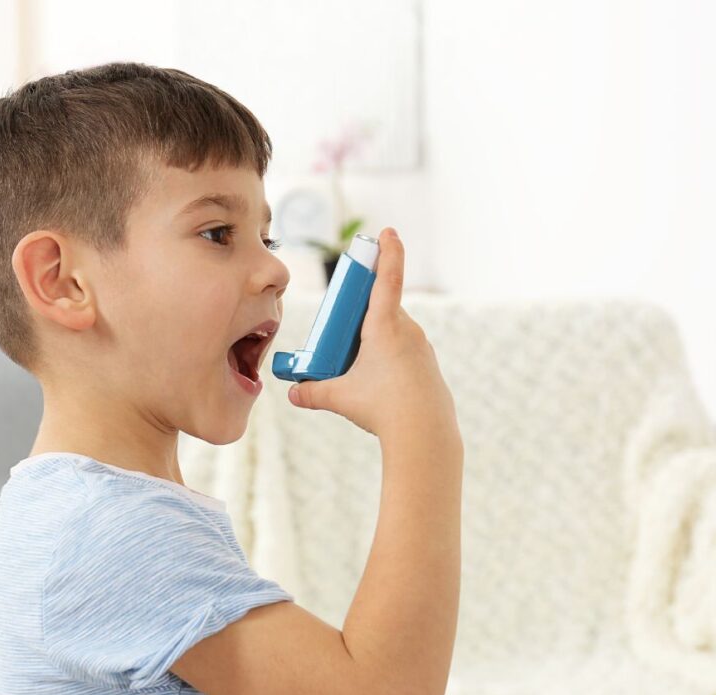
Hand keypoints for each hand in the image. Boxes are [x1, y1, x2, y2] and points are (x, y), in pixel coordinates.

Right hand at [288, 228, 459, 441]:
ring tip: (357, 368)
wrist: (425, 435)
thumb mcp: (341, 398)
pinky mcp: (428, 365)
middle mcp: (407, 330)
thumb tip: (293, 394)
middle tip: (341, 332)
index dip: (388, 251)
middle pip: (382, 308)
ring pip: (394, 332)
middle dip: (361, 313)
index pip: (387, 278)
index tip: (388, 231)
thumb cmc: (384, 408)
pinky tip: (381, 383)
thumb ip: (313, 392)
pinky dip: (389, 357)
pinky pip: (405, 350)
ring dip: (375, 338)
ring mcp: (421, 347)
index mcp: (386, 325)